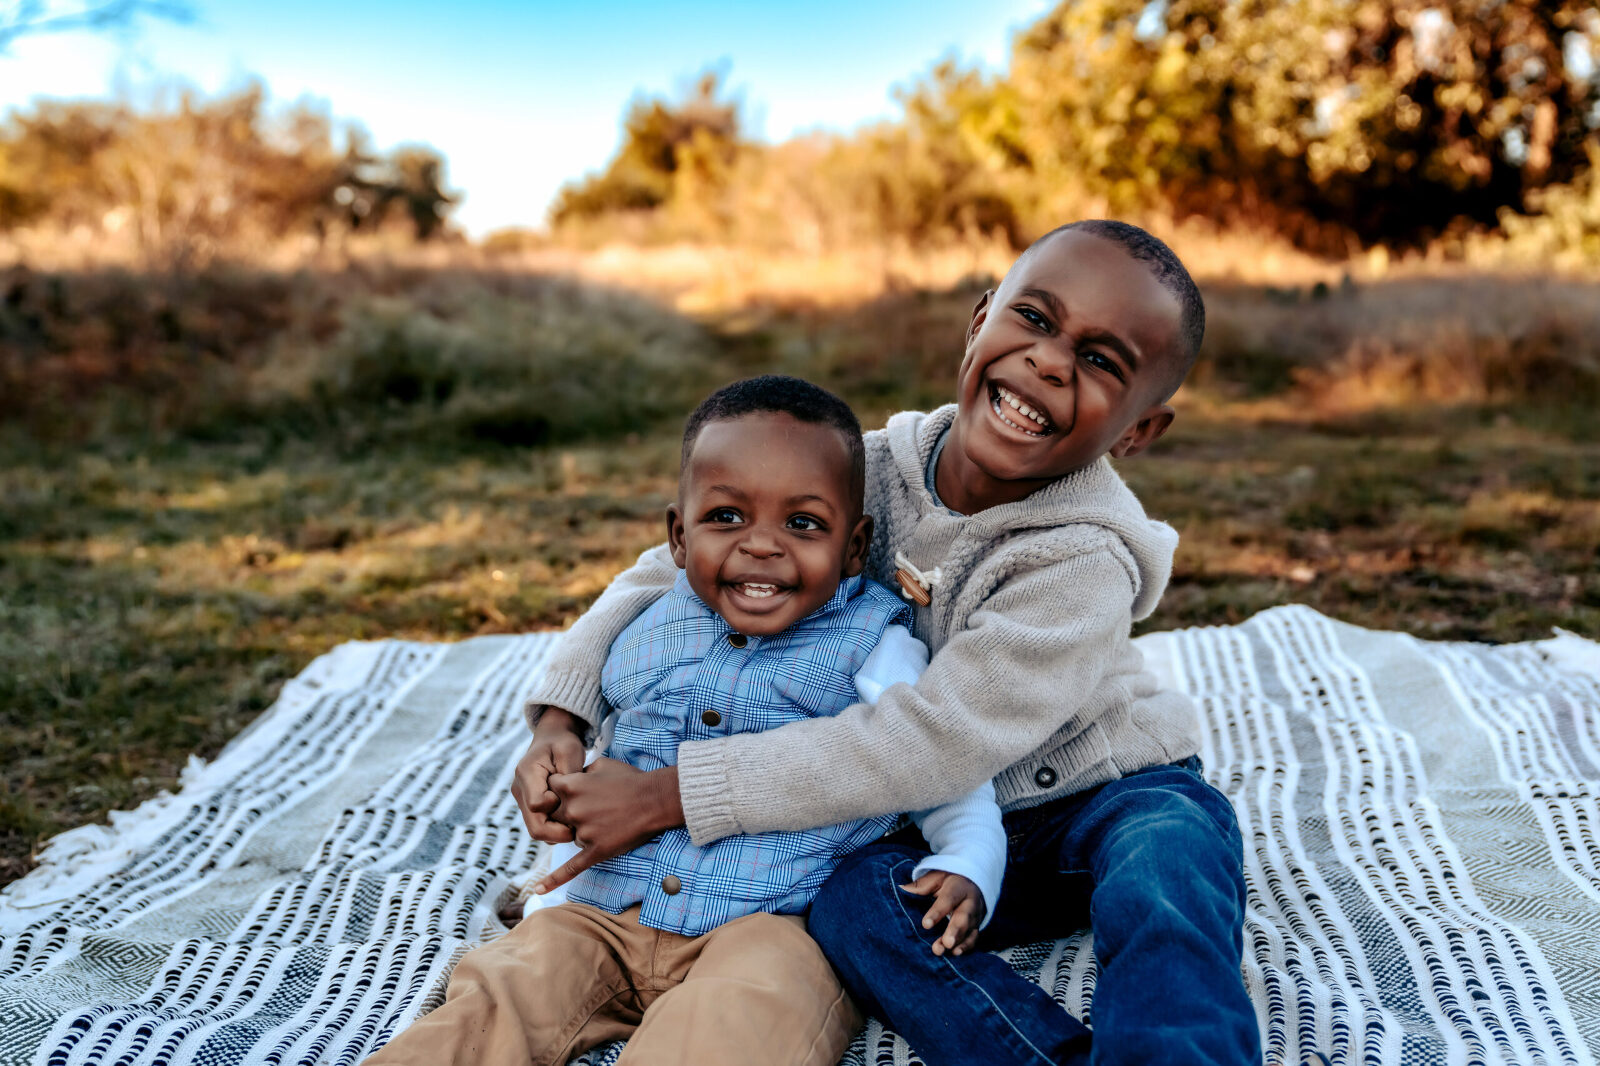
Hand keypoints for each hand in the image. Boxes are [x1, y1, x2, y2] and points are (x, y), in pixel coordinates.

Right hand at [509, 707, 586, 843]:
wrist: (551, 738)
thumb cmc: (562, 743)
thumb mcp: (570, 751)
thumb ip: (569, 775)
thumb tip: (571, 801)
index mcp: (526, 773)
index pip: (537, 804)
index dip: (556, 806)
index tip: (571, 796)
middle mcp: (519, 790)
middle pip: (535, 827)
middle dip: (559, 833)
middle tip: (581, 828)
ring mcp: (522, 800)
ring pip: (537, 830)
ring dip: (558, 832)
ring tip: (578, 821)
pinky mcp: (529, 806)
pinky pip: (541, 826)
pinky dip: (555, 829)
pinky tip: (571, 818)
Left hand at [533, 757, 683, 893]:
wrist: (656, 800)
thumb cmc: (630, 780)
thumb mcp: (600, 764)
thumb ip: (577, 771)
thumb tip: (565, 779)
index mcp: (570, 786)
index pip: (550, 791)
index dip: (563, 790)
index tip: (577, 789)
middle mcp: (572, 809)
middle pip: (557, 816)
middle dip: (572, 811)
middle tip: (596, 805)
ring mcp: (583, 832)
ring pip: (571, 835)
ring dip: (584, 829)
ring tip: (608, 819)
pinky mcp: (595, 851)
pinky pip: (572, 867)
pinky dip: (555, 879)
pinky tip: (539, 889)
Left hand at [901, 870, 985, 955]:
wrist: (969, 882)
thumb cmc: (946, 882)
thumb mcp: (934, 878)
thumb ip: (920, 886)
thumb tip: (900, 889)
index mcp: (959, 886)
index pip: (948, 899)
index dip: (937, 912)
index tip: (925, 925)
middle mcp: (970, 901)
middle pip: (964, 916)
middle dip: (955, 930)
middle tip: (946, 943)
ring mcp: (975, 915)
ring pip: (970, 929)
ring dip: (959, 942)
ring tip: (948, 949)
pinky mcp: (976, 926)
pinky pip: (974, 937)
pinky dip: (966, 946)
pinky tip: (956, 953)